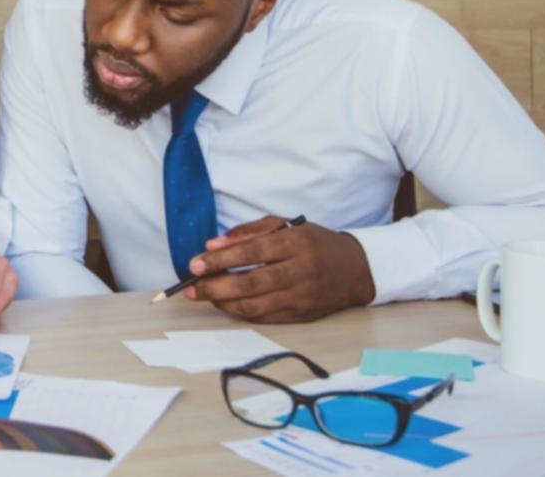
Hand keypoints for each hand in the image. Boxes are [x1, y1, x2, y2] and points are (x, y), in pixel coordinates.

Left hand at [186, 216, 376, 322]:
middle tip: (191, 287)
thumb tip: (212, 246)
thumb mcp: (285, 225)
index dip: (221, 260)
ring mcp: (301, 297)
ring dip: (223, 303)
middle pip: (250, 283)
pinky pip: (264, 318)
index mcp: (296, 244)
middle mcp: (300, 272)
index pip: (252, 253)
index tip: (195, 263)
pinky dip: (240, 312)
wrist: (354, 269)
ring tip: (204, 295)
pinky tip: (226, 303)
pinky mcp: (301, 316)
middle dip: (215, 287)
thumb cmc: (313, 242)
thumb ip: (248, 232)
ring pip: (255, 306)